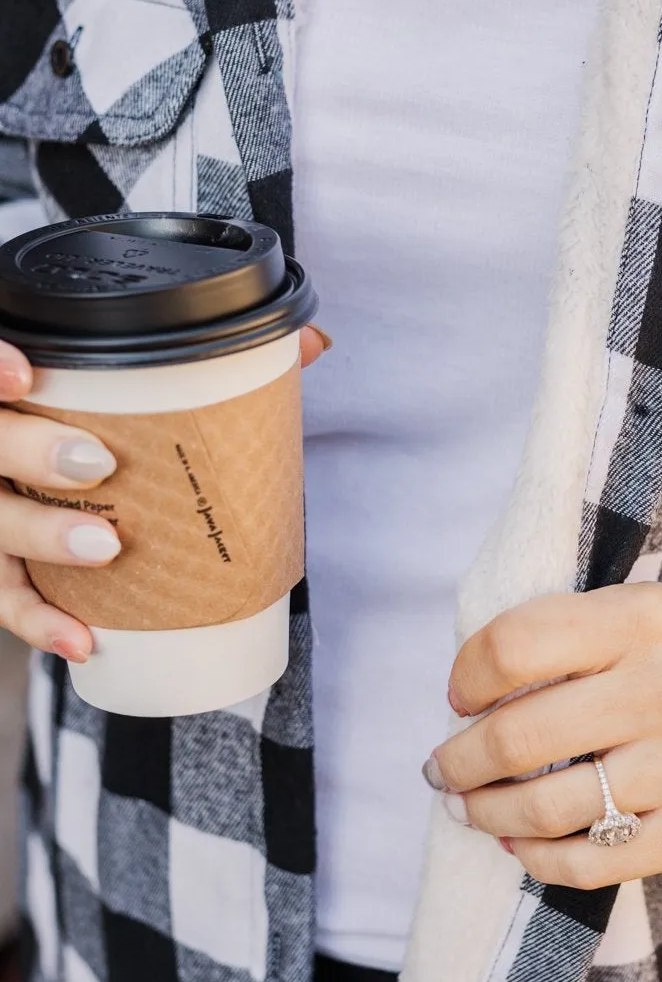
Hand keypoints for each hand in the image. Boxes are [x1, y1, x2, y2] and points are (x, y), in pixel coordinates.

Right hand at [0, 324, 329, 663]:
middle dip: (30, 451)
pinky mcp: (5, 562)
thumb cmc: (111, 418)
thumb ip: (219, 357)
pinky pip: (8, 597)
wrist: (74, 469)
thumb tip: (311, 343)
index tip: (27, 374)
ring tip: (104, 544)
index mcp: (16, 385)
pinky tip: (83, 638)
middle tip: (94, 462)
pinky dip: (41, 622)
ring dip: (43, 535)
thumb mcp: (146, 381)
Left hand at [429, 571, 661, 888]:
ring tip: (469, 807)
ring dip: (485, 814)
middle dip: (457, 761)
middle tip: (440, 770)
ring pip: (545, 808)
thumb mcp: (634, 613)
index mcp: (643, 620)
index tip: (458, 697)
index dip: (466, 677)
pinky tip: (517, 842)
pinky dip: (536, 857)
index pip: (514, 647)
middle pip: (517, 737)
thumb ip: (558, 637)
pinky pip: (590, 861)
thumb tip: (462, 700)